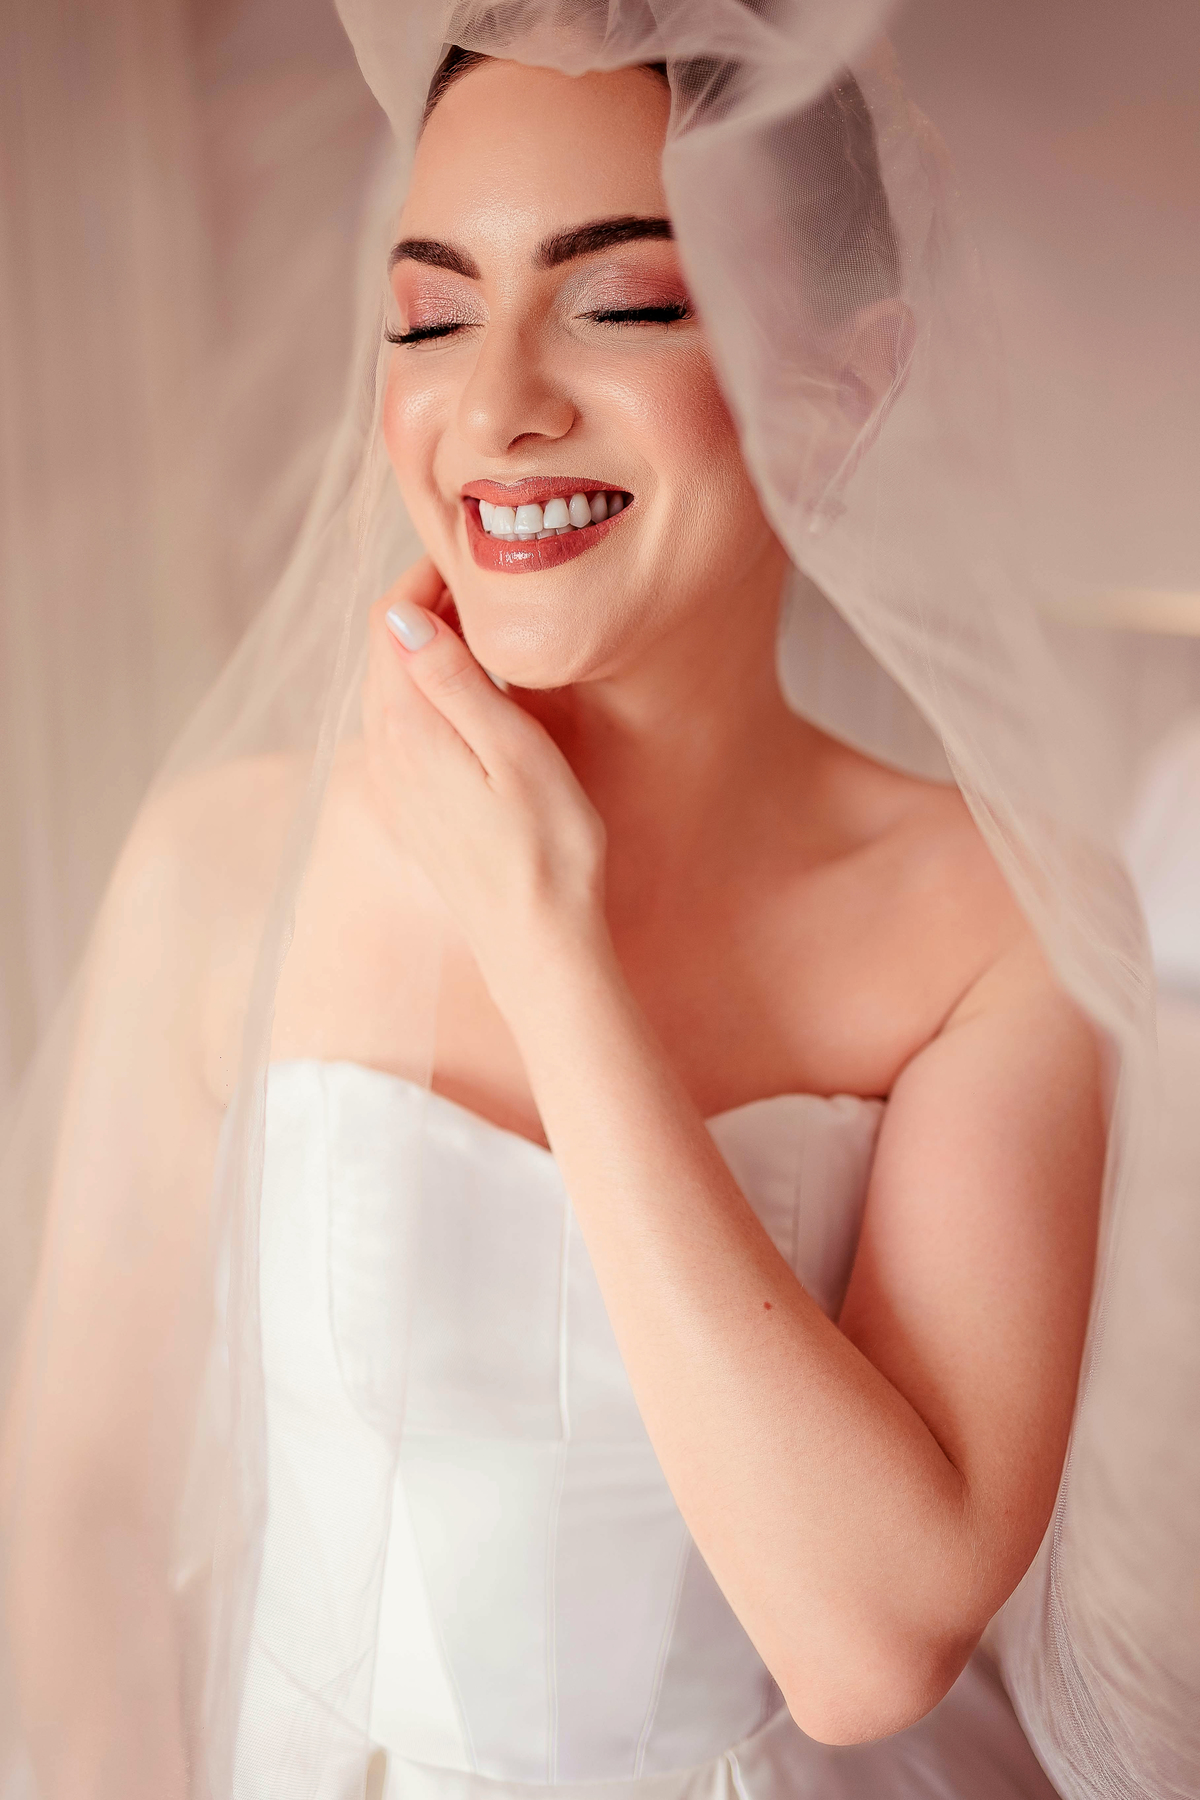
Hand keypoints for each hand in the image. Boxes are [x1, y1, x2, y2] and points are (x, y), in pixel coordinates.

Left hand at [361, 558, 608, 1010]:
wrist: (538, 947)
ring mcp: (395, 782)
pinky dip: (431, 688)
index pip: (390, 620)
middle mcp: (386, 752)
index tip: (479, 558)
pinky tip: (476, 692)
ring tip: (487, 625)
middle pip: (385, 648)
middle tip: (489, 581)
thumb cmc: (546, 850)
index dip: (427, 575)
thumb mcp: (513, 752)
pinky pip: (406, 723)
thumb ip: (454, 681)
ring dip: (429, 645)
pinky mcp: (414, 806)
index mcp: (406, 729)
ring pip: (393, 685)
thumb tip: (404, 615)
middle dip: (427, 602)